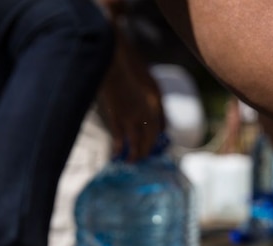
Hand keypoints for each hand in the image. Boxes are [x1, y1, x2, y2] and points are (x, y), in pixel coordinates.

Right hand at [98, 27, 164, 160]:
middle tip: (142, 158)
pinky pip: (120, 136)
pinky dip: (119, 147)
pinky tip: (117, 154)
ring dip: (135, 154)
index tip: (152, 146)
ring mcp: (132, 114)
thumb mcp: (148, 82)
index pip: (160, 127)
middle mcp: (148, 110)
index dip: (156, 139)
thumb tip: (156, 121)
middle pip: (150, 137)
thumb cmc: (127, 65)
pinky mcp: (117, 114)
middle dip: (146, 149)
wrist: (113, 57)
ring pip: (137, 141)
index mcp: (156, 101)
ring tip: (132, 162)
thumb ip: (153, 99)